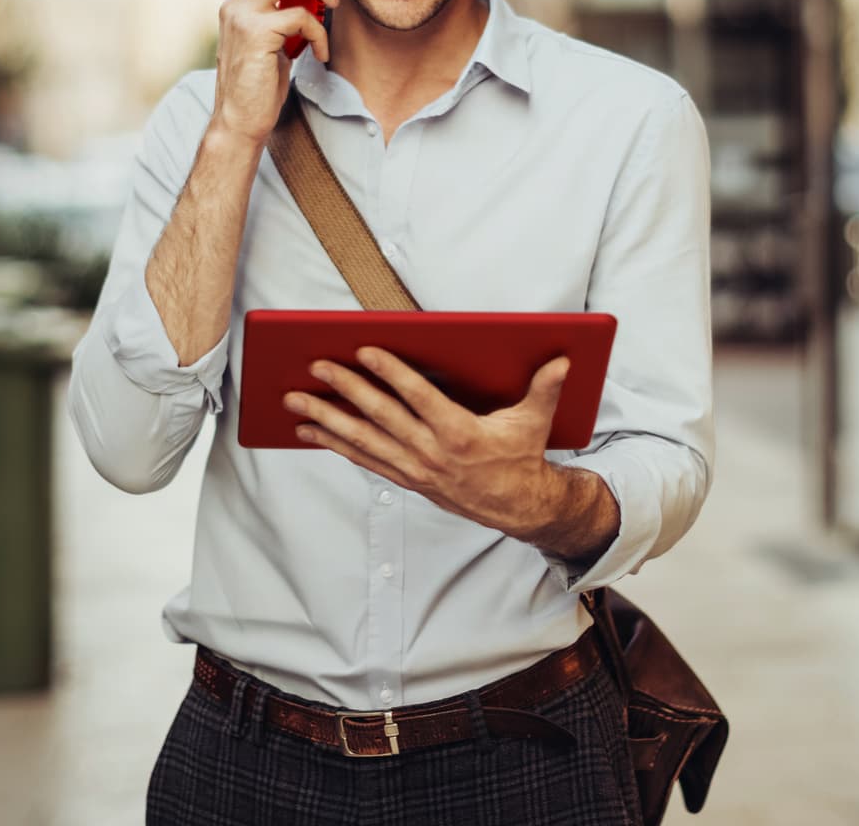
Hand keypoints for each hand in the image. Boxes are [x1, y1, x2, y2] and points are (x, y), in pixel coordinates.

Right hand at [209, 0, 338, 145]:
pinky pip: (299, 14)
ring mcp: (242, 17)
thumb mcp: (274, 41)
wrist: (239, 121)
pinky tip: (320, 50)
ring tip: (332, 6)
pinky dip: (318, 31)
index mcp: (239, 2)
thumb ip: (282, 12)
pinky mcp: (255, 35)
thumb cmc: (258, 85)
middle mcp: (236, 3)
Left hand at [283, 347, 573, 541]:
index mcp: (459, 433)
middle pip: (380, 416)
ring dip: (326, 421)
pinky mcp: (408, 479)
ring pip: (363, 441)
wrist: (518, 508)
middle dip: (344, 390)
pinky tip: (312, 432)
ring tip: (295, 404)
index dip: (389, 372)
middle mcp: (431, 452)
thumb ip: (544, 388)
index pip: (416, 396)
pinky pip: (365, 460)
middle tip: (315, 367)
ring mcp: (415, 469)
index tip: (363, 350)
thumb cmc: (522, 456)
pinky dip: (336, 445)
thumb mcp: (535, 421)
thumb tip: (563, 359)